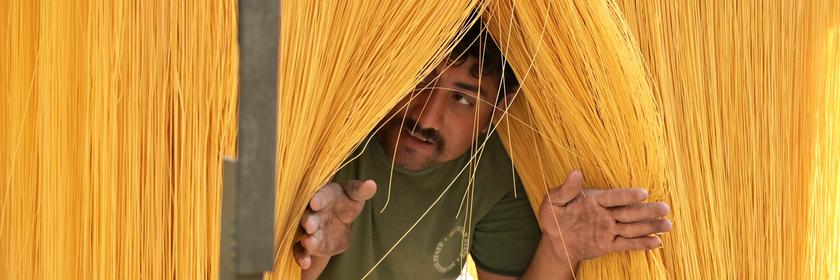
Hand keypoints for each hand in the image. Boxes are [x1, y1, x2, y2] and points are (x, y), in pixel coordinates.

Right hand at [294, 180, 376, 269]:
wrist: (338, 219)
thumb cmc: (346, 201)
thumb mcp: (355, 195)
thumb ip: (362, 191)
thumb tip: (372, 184)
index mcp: (323, 196)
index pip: (321, 197)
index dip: (318, 199)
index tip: (315, 203)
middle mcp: (312, 213)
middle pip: (309, 217)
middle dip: (309, 221)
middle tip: (309, 225)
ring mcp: (310, 230)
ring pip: (304, 235)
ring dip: (306, 240)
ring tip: (308, 243)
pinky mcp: (309, 245)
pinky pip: (301, 251)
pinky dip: (301, 257)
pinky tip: (305, 263)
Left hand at [538, 171, 671, 264]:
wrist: (554, 241)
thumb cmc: (553, 217)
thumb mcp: (552, 202)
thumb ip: (565, 189)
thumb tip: (575, 173)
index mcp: (595, 199)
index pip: (613, 196)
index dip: (627, 195)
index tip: (643, 192)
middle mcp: (606, 213)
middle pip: (629, 211)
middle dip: (647, 210)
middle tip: (665, 208)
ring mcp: (609, 229)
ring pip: (632, 227)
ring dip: (650, 226)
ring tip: (667, 225)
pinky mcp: (609, 244)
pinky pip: (626, 243)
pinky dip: (641, 243)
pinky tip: (657, 242)